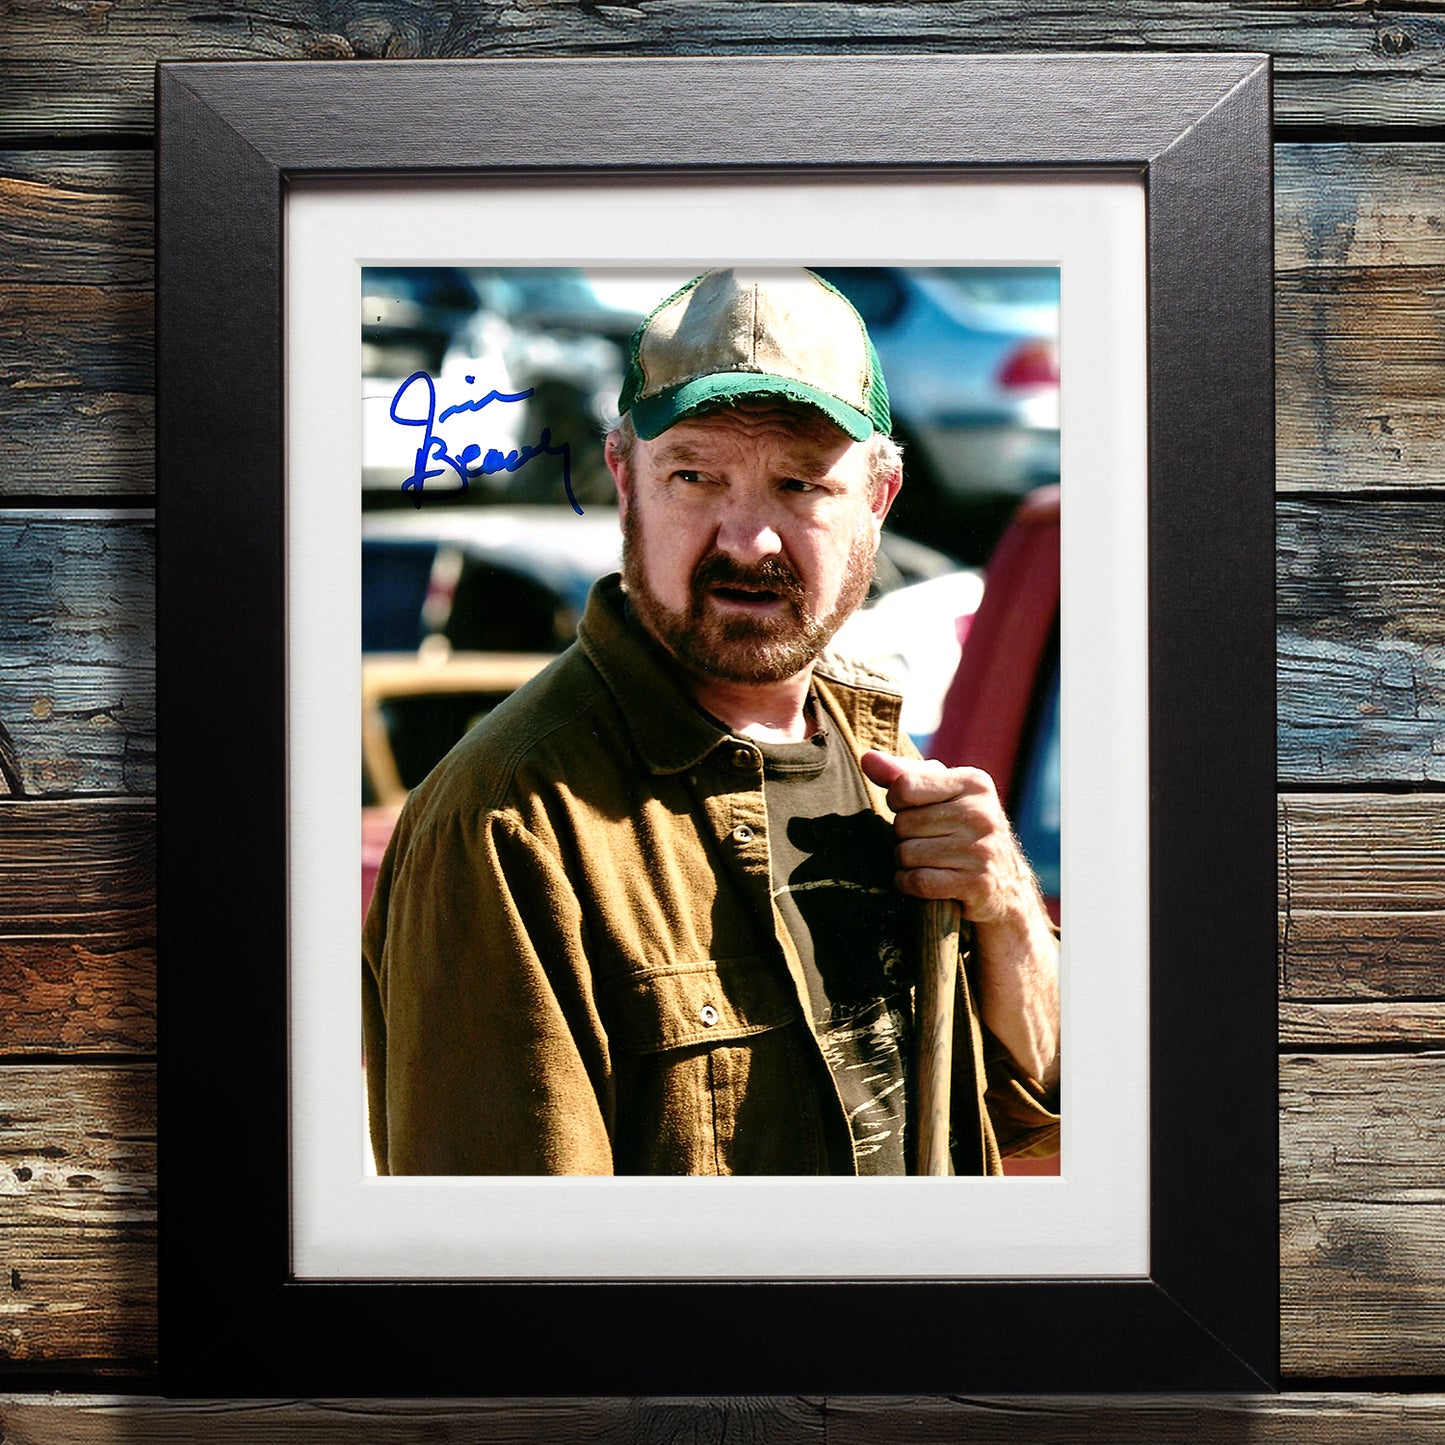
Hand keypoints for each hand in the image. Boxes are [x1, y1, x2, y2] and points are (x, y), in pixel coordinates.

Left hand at [858, 750, 1037, 923]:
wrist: (1007, 883)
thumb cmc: (962, 829)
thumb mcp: (943, 793)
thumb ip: (903, 773)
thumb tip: (867, 759)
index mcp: (973, 783)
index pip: (905, 786)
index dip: (896, 801)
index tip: (911, 808)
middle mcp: (981, 814)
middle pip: (902, 824)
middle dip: (904, 836)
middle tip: (928, 841)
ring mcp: (981, 850)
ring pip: (906, 854)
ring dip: (907, 862)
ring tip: (930, 860)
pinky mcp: (976, 884)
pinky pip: (918, 881)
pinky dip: (910, 884)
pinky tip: (925, 880)